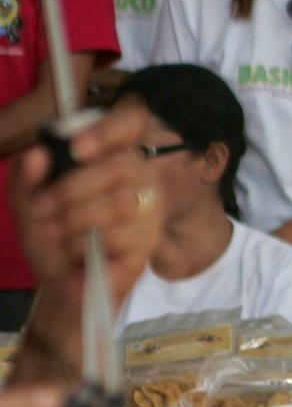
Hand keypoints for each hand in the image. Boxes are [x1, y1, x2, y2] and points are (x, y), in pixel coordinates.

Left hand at [12, 104, 162, 316]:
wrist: (60, 283)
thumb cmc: (51, 237)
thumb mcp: (26, 203)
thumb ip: (26, 177)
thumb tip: (37, 154)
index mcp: (110, 156)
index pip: (131, 123)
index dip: (111, 130)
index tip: (77, 147)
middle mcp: (139, 176)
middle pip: (122, 166)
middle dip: (73, 189)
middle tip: (42, 209)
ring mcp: (150, 209)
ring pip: (122, 203)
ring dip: (77, 222)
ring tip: (58, 235)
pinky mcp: (151, 240)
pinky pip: (122, 236)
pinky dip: (88, 247)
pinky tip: (81, 253)